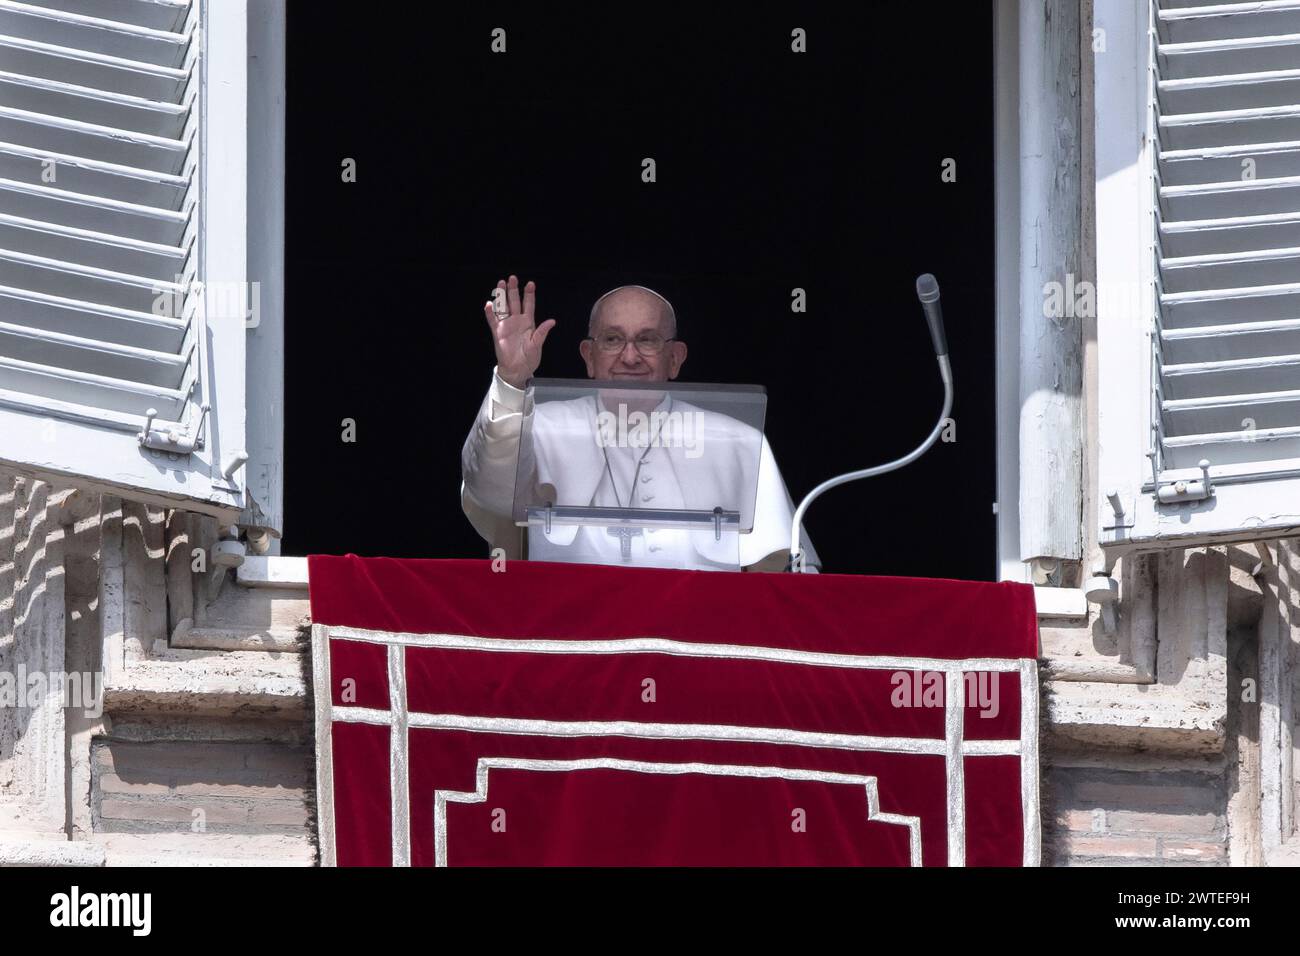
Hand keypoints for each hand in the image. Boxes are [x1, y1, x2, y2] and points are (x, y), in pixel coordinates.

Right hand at [483, 274, 555, 389]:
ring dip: (501, 297)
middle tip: (512, 278)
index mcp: (528, 323)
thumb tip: (552, 321)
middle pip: (515, 302)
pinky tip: (489, 304)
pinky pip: (493, 320)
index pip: (529, 305)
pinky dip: (490, 313)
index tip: (530, 284)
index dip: (529, 294)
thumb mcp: (537, 344)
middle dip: (514, 290)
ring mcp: (506, 326)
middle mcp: (517, 321)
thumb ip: (542, 332)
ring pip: (503, 307)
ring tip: (500, 284)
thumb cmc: (529, 358)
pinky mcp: (497, 332)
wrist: (518, 369)